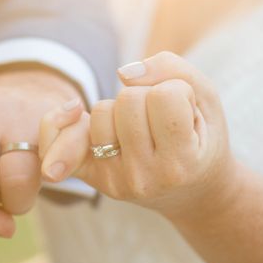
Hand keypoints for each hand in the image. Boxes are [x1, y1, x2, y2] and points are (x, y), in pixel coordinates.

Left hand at [40, 52, 237, 223]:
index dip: (178, 91)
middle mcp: (143, 178)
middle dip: (147, 97)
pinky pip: (57, 139)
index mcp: (181, 163)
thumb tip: (123, 73)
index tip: (188, 113)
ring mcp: (113, 181)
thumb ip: (173, 70)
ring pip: (100, 111)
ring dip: (120, 109)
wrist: (192, 191)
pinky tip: (74, 114)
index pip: (164, 95)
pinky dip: (58, 125)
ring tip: (142, 129)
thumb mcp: (206, 99)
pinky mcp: (91, 177)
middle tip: (163, 122)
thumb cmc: (201, 138)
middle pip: (127, 100)